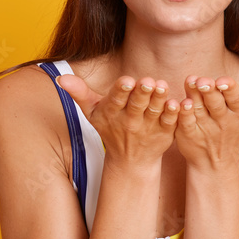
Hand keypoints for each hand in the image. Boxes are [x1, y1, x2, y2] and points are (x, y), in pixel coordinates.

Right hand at [56, 73, 178, 169]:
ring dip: (159, 100)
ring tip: (162, 86)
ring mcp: (148, 128)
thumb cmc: (110, 128)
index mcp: (112, 113)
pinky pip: (170, 123)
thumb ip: (79, 93)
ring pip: (154, 112)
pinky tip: (178, 103)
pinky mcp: (165, 133)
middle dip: (141, 93)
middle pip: (136, 105)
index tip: (126, 81)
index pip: (115, 101)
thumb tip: (59, 77)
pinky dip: (174, 114)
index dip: (121, 91)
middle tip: (148, 81)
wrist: (130, 160)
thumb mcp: (92, 112)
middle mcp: (130, 121)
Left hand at [174, 75, 238, 169]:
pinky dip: (183, 114)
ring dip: (194, 96)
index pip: (236, 98)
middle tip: (203, 80)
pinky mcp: (190, 134)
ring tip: (190, 82)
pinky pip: (187, 123)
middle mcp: (224, 121)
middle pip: (216, 103)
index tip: (223, 81)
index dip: (229, 90)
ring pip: (200, 109)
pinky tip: (180, 103)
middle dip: (210, 91)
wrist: (217, 164)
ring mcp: (206, 128)